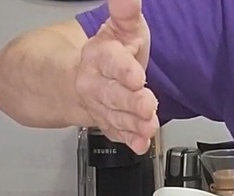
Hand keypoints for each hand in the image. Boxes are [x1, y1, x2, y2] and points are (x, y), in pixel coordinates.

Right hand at [74, 0, 158, 153]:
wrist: (84, 78)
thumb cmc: (111, 52)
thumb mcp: (121, 28)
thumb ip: (126, 12)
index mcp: (99, 56)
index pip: (111, 62)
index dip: (123, 70)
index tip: (136, 77)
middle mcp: (96, 84)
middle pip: (113, 94)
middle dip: (131, 102)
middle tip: (147, 105)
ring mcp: (101, 106)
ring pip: (117, 117)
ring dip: (134, 124)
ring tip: (149, 127)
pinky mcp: (110, 123)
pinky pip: (118, 134)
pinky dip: (130, 141)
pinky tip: (141, 144)